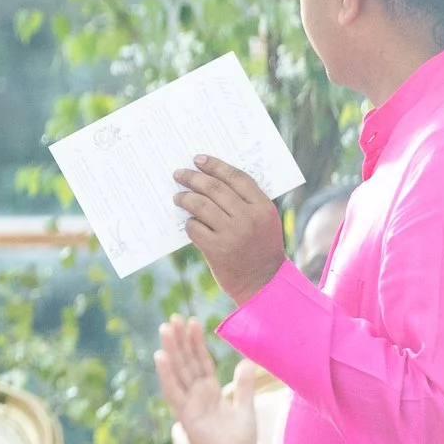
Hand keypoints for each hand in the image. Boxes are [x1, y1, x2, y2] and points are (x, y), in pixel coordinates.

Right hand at [153, 316, 254, 443]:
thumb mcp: (246, 410)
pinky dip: (167, 374)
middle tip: (172, 317)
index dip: (197, 342)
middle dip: (180, 340)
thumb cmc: (238, 443)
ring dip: (171, 350)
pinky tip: (160, 357)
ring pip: (179, 372)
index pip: (202, 361)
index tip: (191, 321)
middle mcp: (197, 394)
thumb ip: (243, 387)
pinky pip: (174, 392)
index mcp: (211, 391)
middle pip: (187, 361)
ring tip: (165, 329)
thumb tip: (246, 361)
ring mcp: (190, 403)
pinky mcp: (185, 415)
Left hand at [173, 155, 286, 303]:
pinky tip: (187, 221)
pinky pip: (194, 227)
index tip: (198, 159)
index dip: (216, 165)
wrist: (264, 283)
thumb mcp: (265, 221)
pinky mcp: (217, 249)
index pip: (236, 177)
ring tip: (178, 197)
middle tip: (180, 174)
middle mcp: (248, 218)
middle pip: (215, 188)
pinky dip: (189, 222)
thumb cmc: (261, 248)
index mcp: (263, 207)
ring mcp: (232, 233)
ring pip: (201, 205)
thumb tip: (212, 179)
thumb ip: (247, 202)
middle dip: (194, 178)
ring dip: (185, 198)